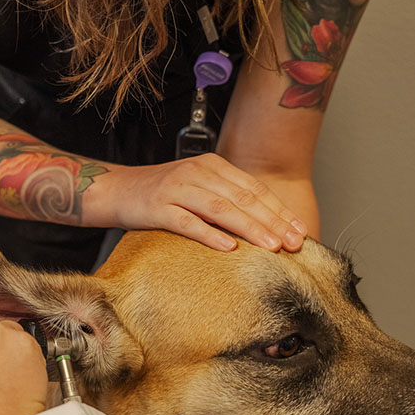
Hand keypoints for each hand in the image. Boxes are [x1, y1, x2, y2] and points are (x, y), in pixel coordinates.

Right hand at [105, 154, 307, 252]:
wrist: (115, 191)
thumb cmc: (159, 195)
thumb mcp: (196, 187)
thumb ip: (225, 198)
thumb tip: (265, 223)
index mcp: (212, 165)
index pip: (254, 188)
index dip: (279, 210)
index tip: (299, 231)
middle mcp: (197, 172)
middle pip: (243, 198)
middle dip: (272, 222)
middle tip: (294, 243)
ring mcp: (177, 188)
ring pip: (221, 209)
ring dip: (249, 229)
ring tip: (271, 247)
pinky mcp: (158, 207)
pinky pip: (188, 222)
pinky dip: (210, 235)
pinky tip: (228, 249)